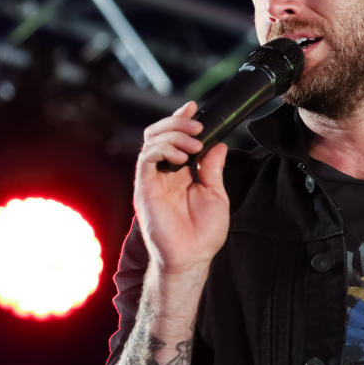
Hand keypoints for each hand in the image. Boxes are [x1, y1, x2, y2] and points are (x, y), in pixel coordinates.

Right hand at [134, 101, 229, 274]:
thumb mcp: (216, 193)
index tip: (194, 107)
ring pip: (151, 140)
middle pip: (159, 133)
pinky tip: (181, 157)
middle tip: (198, 126)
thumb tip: (219, 143)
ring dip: (173, 134)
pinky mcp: (144, 188)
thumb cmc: (204, 233)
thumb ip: (213, 167)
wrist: (192, 258)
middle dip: (178, 122)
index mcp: (181, 172)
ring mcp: (152, 179)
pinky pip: (146, 158)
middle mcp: (164, 172)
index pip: (175, 137)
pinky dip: (163, 149)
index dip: (182, 119)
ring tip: (194, 143)